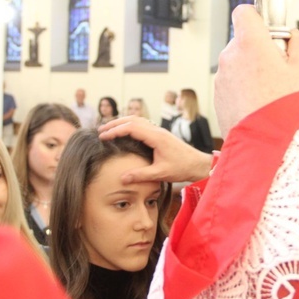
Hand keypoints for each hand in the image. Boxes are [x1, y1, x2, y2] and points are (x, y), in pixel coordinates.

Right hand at [98, 116, 212, 183]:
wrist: (197, 164)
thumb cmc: (181, 168)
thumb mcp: (160, 173)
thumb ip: (141, 175)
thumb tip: (122, 178)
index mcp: (156, 137)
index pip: (131, 127)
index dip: (115, 131)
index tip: (103, 136)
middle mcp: (157, 130)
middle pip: (132, 120)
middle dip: (115, 123)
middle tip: (100, 130)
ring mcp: (159, 131)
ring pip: (138, 120)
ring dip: (122, 122)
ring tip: (109, 129)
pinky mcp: (161, 134)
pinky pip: (143, 124)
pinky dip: (130, 125)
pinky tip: (124, 132)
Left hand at [215, 5, 298, 137]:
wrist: (264, 140)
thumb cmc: (283, 107)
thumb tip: (292, 36)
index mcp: (250, 43)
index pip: (244, 11)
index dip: (258, 18)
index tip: (268, 29)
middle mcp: (230, 55)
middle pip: (243, 40)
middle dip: (259, 49)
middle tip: (278, 69)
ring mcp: (222, 75)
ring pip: (237, 62)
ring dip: (251, 70)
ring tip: (269, 90)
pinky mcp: (218, 93)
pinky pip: (232, 81)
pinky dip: (243, 87)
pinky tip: (258, 102)